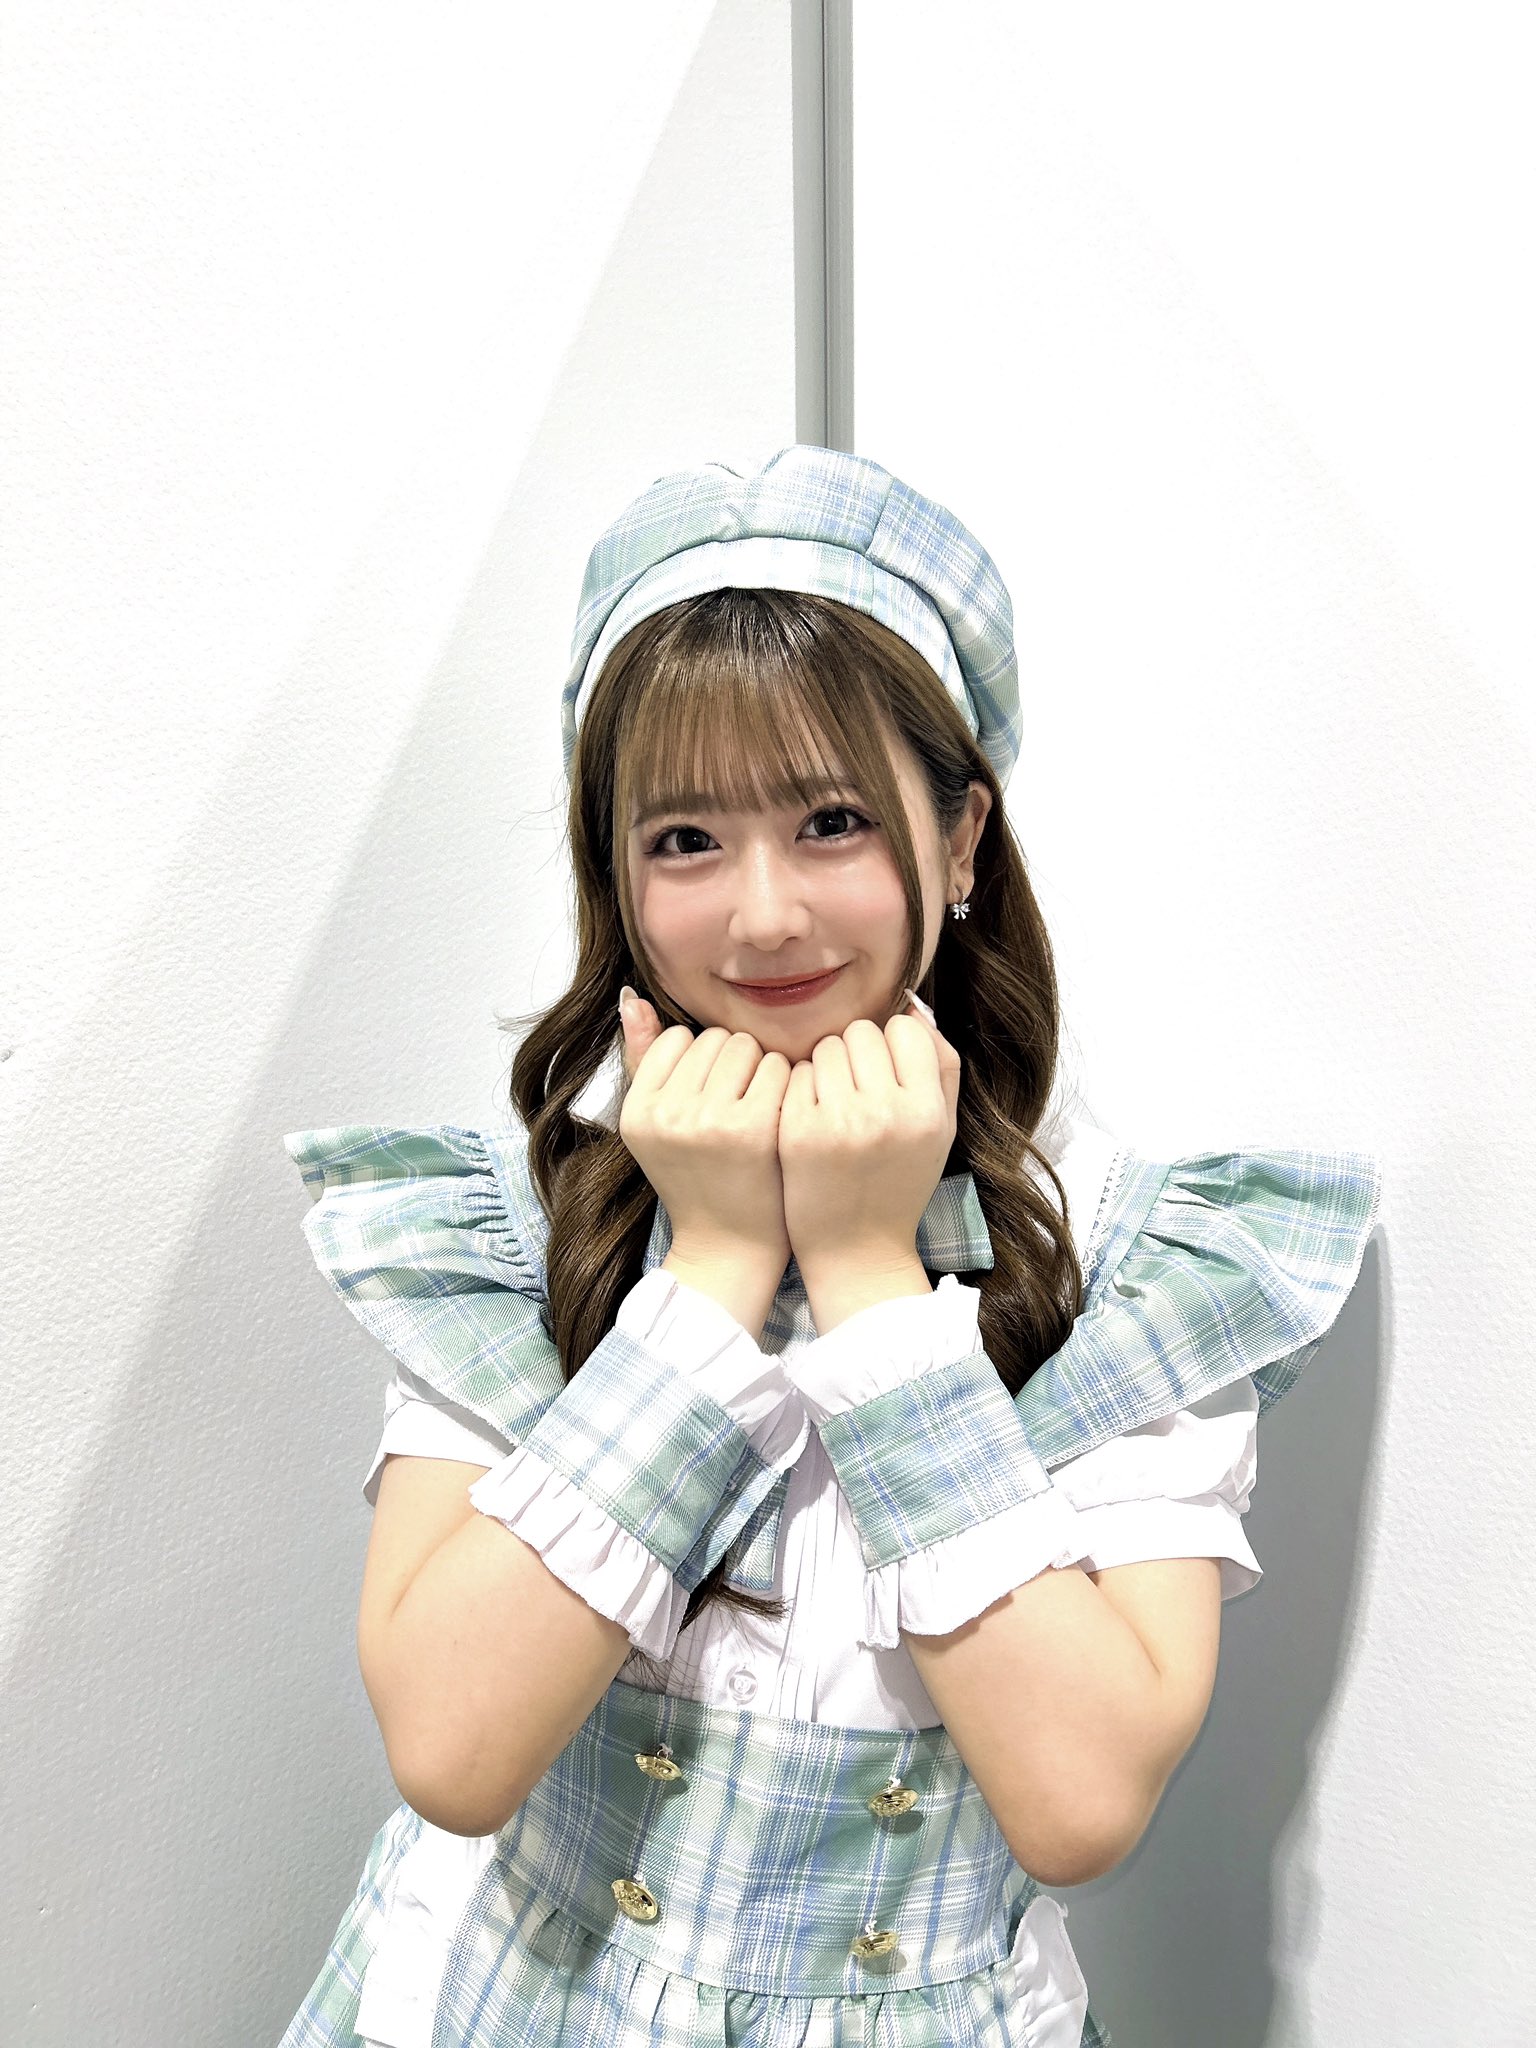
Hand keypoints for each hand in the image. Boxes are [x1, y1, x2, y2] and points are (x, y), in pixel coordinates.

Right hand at [616, 987, 792, 1272]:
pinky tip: (781, 1116)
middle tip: (741, 1104)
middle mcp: (666, 1114)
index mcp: (637, 1111)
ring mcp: (707, 1121)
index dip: (703, 1061)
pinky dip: (787, 1085)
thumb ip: (644, 1060)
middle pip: (715, 1039)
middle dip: (735, 1062)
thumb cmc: (700, 1179)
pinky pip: (777, 1068)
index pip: (677, 1038)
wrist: (730, 1247)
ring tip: (759, 1108)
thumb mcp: (658, 1125)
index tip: (713, 1096)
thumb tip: (632, 999)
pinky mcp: (751, 1130)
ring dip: (762, 1069)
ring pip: (746, 1046)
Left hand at [778, 999, 960, 1275]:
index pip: (905, 1029)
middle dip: (857, 1053)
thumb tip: (910, 1007)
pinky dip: (801, 1088)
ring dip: (827, 1065)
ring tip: (833, 1102)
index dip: (893, 1044)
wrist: (856, 1250)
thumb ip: (939, 1065)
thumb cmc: (900, 1184)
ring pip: (826, 1047)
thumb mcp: (940, 1130)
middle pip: (862, 1032)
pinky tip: (810, 1118)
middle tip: (855, 1088)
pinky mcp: (797, 1132)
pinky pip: (796, 1074)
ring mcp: (838, 1123)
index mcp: (926, 1112)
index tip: (887, 1070)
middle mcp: (885, 1114)